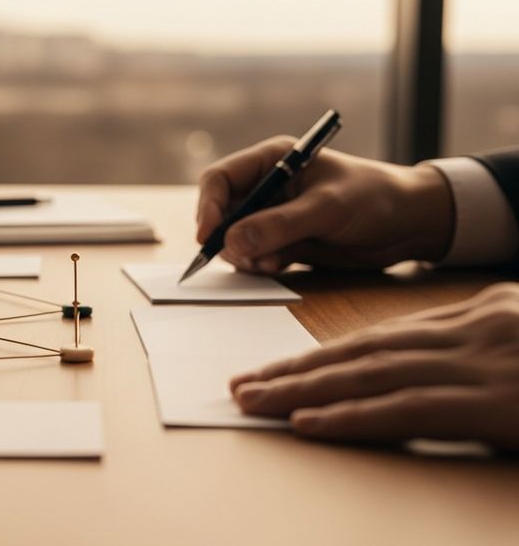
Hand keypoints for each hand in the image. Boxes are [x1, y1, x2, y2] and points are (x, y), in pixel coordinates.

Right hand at [196, 137, 454, 272]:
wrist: (411, 224)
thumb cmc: (375, 198)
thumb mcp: (327, 208)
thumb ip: (279, 225)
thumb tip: (231, 243)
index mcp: (272, 160)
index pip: (220, 179)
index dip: (208, 207)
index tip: (209, 237)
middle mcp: (267, 186)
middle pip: (222, 212)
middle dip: (226, 237)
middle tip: (240, 258)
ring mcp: (274, 215)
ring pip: (235, 238)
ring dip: (244, 255)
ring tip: (270, 263)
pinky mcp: (284, 241)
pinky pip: (255, 255)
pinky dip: (260, 264)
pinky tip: (280, 266)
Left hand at [229, 283, 518, 450]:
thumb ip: (478, 346)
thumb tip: (425, 366)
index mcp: (479, 313)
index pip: (384, 335)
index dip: (326, 353)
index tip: (281, 368)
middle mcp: (471, 331)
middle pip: (362, 349)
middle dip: (297, 368)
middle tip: (244, 382)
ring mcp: (479, 365)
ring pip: (370, 373)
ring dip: (304, 389)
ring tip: (254, 400)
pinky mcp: (492, 404)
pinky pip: (406, 409)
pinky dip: (351, 415)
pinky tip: (307, 422)